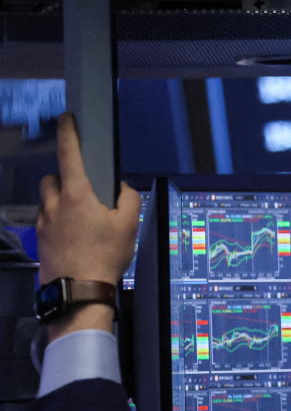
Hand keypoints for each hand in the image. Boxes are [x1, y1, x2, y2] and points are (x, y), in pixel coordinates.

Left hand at [37, 113, 140, 287]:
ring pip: (48, 200)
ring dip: (61, 201)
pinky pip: (48, 221)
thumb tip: (122, 188)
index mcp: (76, 195)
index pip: (68, 153)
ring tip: (81, 220)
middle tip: (86, 194)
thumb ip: (129, 199)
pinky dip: (59, 223)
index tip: (67, 120)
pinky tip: (75, 238)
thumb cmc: (103, 258)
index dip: (68, 132)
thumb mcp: (129, 226)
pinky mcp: (40, 238)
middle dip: (66, 179)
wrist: (79, 290)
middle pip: (54, 178)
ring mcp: (44, 222)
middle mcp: (55, 204)